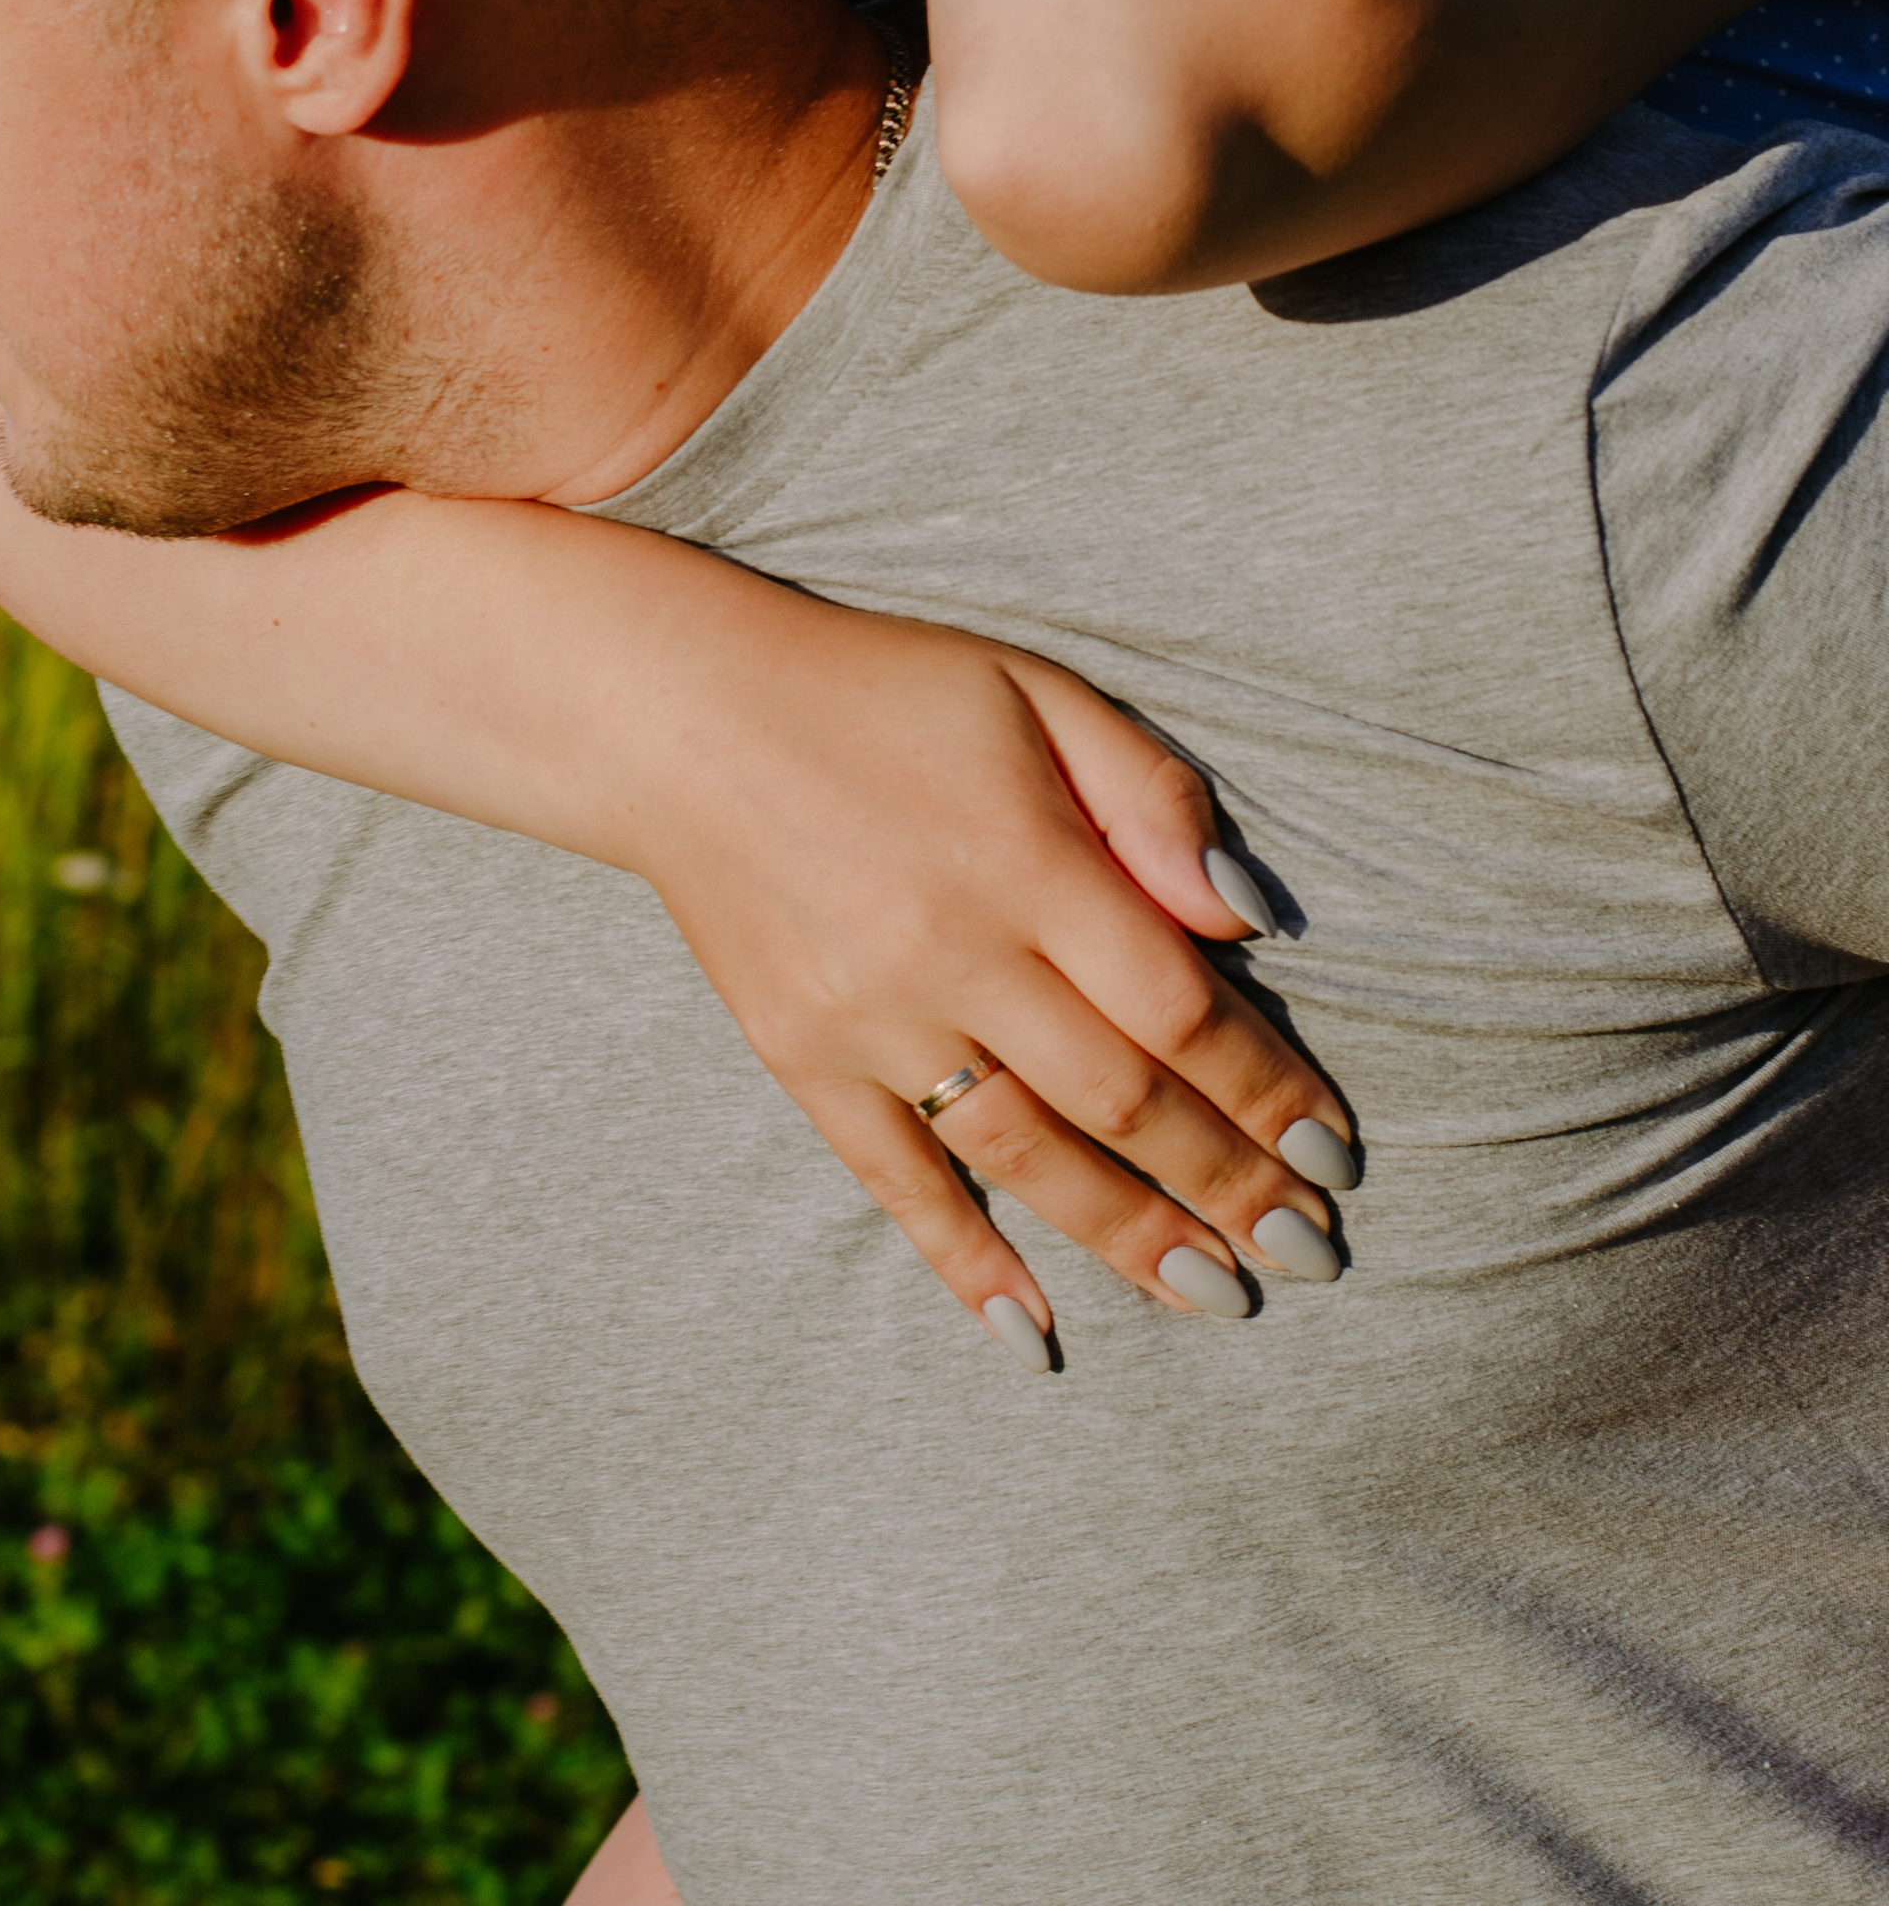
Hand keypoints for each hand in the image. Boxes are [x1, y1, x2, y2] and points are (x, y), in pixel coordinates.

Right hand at [627, 586, 1355, 1346]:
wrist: (682, 713)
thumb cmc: (882, 690)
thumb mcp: (1035, 691)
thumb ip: (1150, 796)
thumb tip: (1247, 920)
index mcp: (1026, 859)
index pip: (1179, 1010)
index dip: (1268, 1090)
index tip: (1334, 1152)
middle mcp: (954, 953)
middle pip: (1121, 1102)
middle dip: (1230, 1185)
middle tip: (1308, 1252)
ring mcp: (872, 1018)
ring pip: (1026, 1158)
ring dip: (1131, 1237)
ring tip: (1218, 1295)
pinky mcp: (803, 1059)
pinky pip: (897, 1179)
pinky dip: (967, 1261)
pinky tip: (1037, 1328)